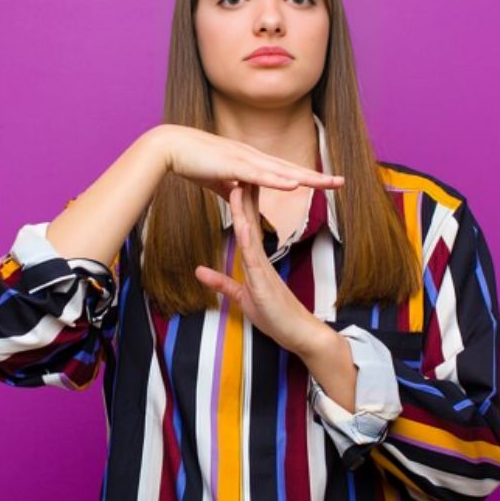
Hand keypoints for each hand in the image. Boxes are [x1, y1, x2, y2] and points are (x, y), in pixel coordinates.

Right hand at [150, 124, 343, 201]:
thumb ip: (231, 189)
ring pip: (281, 171)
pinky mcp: (233, 165)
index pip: (284, 171)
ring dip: (306, 177)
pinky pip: (260, 174)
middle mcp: (252, 157)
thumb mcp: (217, 179)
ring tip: (328, 183)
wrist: (170, 147)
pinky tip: (295, 184)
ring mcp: (244, 159)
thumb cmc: (191, 161)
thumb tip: (240, 199)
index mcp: (250, 161)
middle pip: (291, 169)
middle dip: (317, 176)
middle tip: (342, 182)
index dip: (306, 177)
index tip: (325, 182)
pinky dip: (278, 179)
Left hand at [192, 181, 327, 355]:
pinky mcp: (265, 281)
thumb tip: (199, 271)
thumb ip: (222, 282)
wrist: (300, 334)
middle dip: (242, 193)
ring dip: (244, 208)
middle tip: (234, 165)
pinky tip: (242, 223)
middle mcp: (261, 257)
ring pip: (251, 232)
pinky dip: (247, 238)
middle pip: (249, 219)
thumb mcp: (242, 297)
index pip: (246, 222)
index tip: (231, 176)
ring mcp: (264, 267)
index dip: (239, 200)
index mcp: (256, 258)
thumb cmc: (275, 317)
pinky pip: (254, 256)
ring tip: (236, 183)